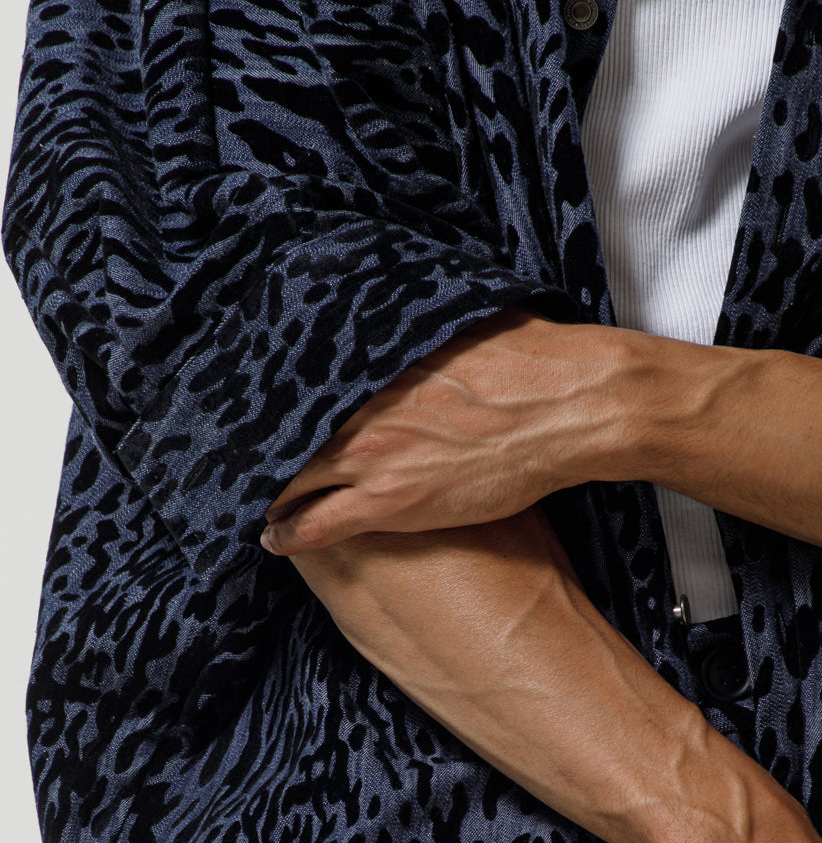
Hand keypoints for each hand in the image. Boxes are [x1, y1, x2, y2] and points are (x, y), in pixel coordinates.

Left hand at [260, 309, 629, 552]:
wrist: (566, 404)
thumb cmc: (533, 360)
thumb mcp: (469, 319)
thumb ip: (430, 323)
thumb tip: (429, 300)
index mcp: (377, 362)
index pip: (301, 379)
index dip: (276, 397)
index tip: (258, 405)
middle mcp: (362, 405)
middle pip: (282, 429)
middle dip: (257, 446)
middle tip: (235, 457)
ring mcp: (371, 455)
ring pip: (288, 479)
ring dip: (267, 493)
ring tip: (249, 503)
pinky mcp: (390, 502)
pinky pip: (317, 526)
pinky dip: (289, 535)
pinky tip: (273, 541)